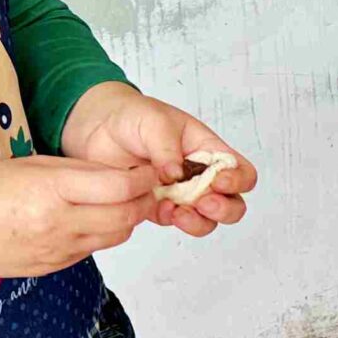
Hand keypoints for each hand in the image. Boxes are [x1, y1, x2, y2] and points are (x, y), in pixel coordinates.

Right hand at [0, 156, 156, 305]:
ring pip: (115, 236)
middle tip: (145, 185)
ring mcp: (57, 251)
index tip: (149, 168)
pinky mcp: (53, 267)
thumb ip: (76, 170)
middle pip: (127, 216)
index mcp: (52, 191)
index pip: (120, 186)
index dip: (143, 177)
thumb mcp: (29, 165)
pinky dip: (101, 234)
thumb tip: (117, 171)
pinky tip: (87, 219)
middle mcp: (59, 224)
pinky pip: (92, 250)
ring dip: (125, 218)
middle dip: (143, 200)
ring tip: (117, 201)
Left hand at [61, 81, 254, 234]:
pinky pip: (175, 221)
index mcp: (208, 150)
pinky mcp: (157, 206)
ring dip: (200, 221)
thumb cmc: (133, 116)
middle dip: (224, 209)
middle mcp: (199, 174)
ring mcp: (179, 193)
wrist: (97, 128)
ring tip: (180, 212)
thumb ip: (168, 148)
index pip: (241, 171)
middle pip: (232, 203)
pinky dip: (172, 221)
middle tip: (204, 203)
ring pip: (207, 220)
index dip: (237, 181)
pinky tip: (160, 209)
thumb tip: (176, 176)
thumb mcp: (155, 121)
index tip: (218, 181)